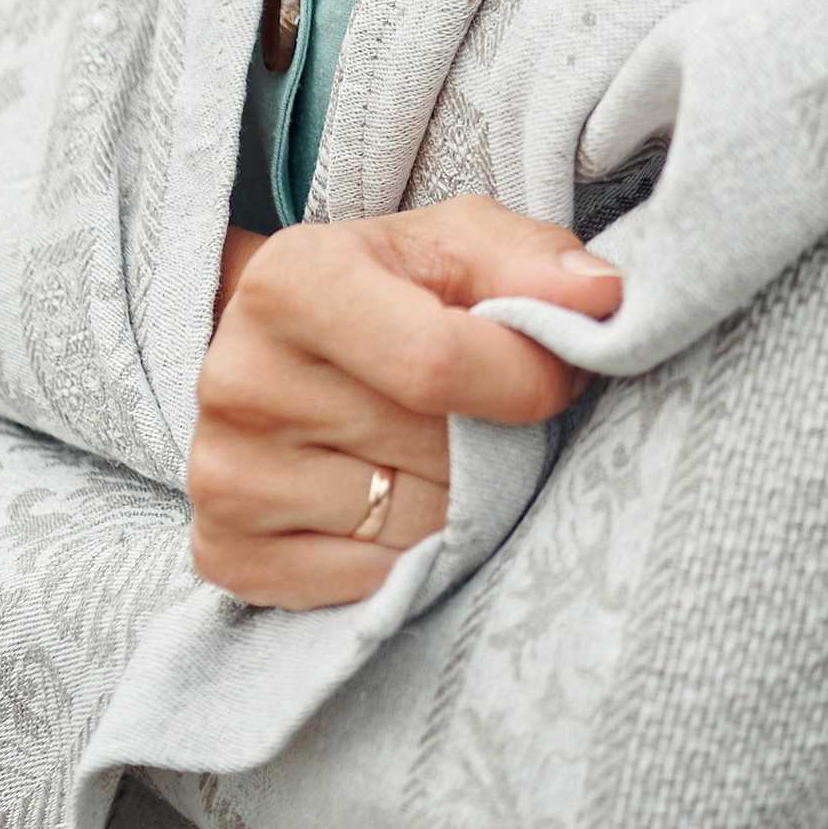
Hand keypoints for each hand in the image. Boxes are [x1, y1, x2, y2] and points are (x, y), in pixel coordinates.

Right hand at [190, 197, 619, 609]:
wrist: (288, 349)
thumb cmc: (393, 288)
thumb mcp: (460, 243)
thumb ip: (533, 260)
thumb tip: (604, 298)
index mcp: (292, 280)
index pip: (436, 363)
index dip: (528, 380)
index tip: (562, 373)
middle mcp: (239, 377)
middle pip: (433, 453)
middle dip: (497, 442)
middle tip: (497, 417)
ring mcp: (223, 474)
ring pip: (411, 528)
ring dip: (466, 504)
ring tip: (454, 456)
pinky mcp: (226, 552)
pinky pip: (369, 585)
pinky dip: (414, 557)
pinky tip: (405, 503)